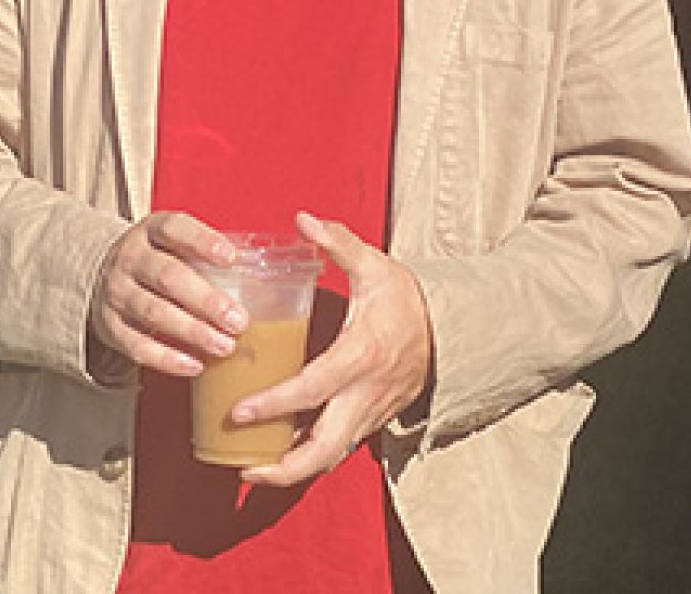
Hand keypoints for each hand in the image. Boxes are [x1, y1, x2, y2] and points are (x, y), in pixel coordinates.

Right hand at [89, 211, 248, 378]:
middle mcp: (131, 258)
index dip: (203, 241)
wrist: (97, 274)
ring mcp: (117, 292)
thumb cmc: (155, 260)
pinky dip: (166, 359)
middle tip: (238, 320)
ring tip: (225, 345)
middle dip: (206, 299)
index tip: (231, 258)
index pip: (175, 228)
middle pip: (167, 275)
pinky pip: (136, 346)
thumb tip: (267, 282)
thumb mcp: (172, 243)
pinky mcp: (110, 327)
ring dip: (192, 331)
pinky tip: (195, 365)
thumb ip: (206, 256)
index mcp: (151, 231)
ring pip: (153, 312)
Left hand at [233, 211, 433, 487]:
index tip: (238, 412)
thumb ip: (338, 242)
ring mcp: (371, 413)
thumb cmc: (408, 298)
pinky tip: (279, 453)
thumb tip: (303, 218)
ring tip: (251, 469)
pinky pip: (338, 449)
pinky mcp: (371, 420)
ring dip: (292, 471)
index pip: (313, 389)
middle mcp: (365, 394)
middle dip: (282, 467)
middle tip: (240, 466)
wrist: (453, 330)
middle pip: (324, 449)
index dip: (274, 404)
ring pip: (331, 457)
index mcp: (361, 355)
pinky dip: (309, 458)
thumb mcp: (375, 265)